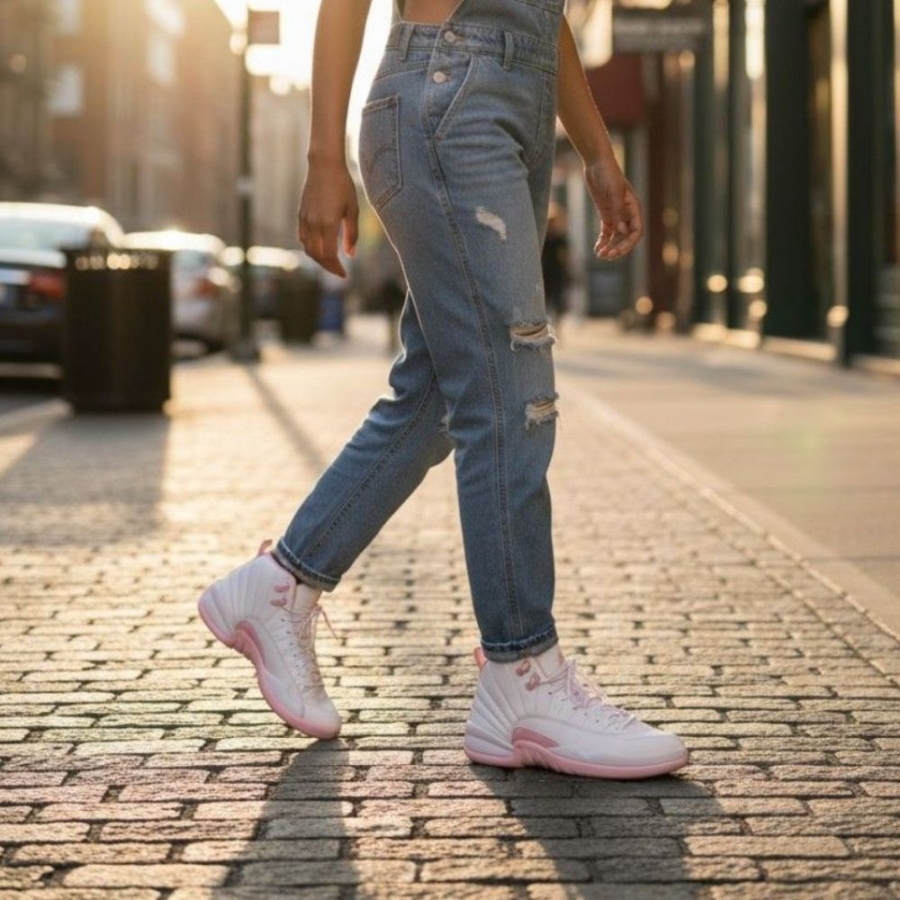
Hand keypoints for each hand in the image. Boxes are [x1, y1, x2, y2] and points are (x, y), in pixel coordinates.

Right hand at [298, 157, 358, 277]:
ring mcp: (305, 220)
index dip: (336, 268)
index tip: (344, 275)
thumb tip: (350, 254)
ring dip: (319, 259)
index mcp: (328, 224)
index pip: (329, 255)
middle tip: (338, 272)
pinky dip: (310, 248)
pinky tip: (320, 249)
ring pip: (308, 248)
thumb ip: (352, 234)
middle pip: (317, 255)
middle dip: (328, 267)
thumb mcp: (352, 210)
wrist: (324, 165)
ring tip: (330, 262)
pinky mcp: (301, 215)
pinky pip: (303, 238)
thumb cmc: (343, 185)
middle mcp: (314, 224)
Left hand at [584, 157, 642, 261]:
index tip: (616, 251)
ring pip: (616, 237)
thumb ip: (618, 212)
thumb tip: (622, 231)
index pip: (636, 232)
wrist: (597, 164)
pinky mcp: (606, 214)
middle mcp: (627, 214)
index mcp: (634, 208)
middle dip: (618, 248)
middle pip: (627, 238)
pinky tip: (597, 249)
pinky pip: (607, 232)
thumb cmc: (609, 175)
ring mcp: (617, 215)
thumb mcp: (613, 193)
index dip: (628, 244)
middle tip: (606, 256)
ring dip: (610, 247)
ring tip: (600, 255)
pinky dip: (603, 241)